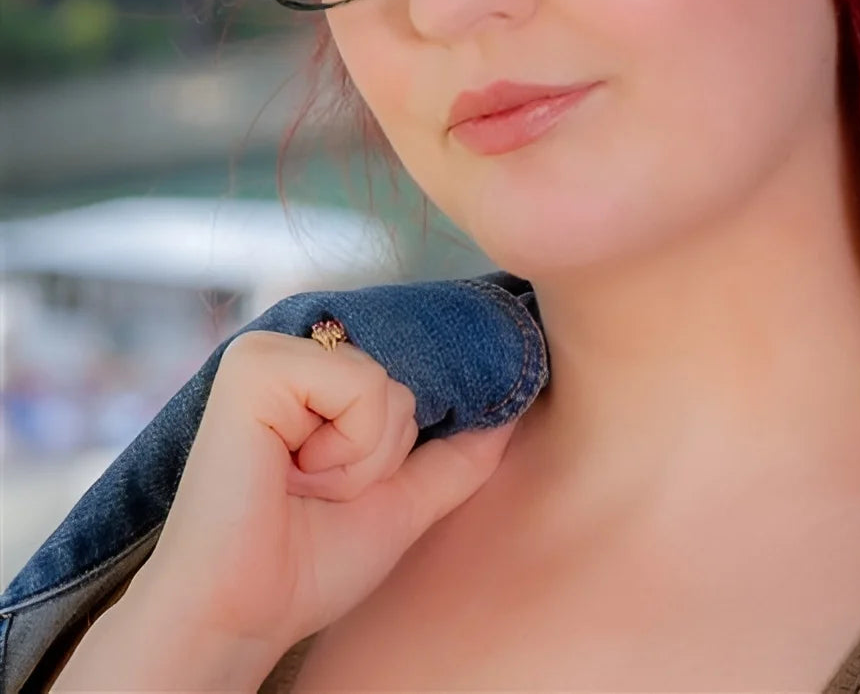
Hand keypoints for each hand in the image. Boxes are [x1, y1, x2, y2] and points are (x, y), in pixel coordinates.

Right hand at [114, 330, 515, 667]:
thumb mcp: (399, 500)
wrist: (241, 612)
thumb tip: (515, 409)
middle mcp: (290, 350)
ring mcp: (268, 352)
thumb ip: (455, 456)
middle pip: (404, 381)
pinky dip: (344, 450)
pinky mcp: (254, 365)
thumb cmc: (306, 565)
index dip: (398, 439)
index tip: (345, 486)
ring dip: (361, 457)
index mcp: (313, 375)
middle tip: (316, 491)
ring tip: (301, 484)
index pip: (406, 375)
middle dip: (381, 453)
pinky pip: (361, 387)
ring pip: (386, 384)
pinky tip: (288, 474)